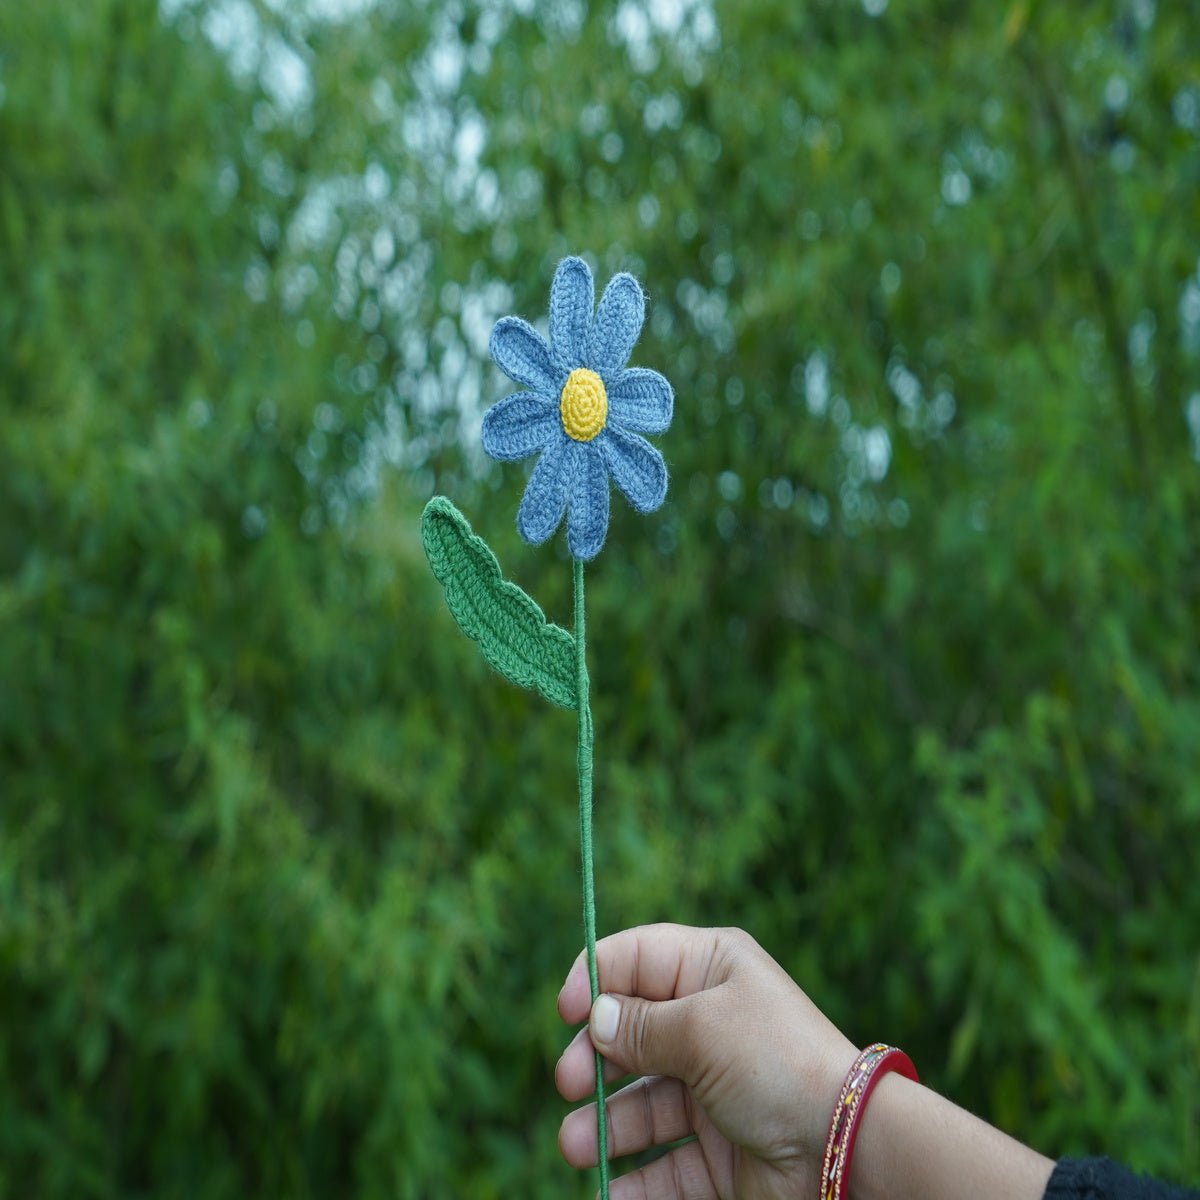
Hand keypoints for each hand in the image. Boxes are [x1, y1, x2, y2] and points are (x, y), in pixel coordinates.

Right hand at [555, 923, 858, 1198]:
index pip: (638, 958)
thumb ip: (639, 1025)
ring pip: (641, 1103)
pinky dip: (637, 1182)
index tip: (564, 1011)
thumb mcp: (700, 1028)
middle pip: (630, 1034)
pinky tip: (612, 1194)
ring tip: (576, 1146)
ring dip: (604, 1124)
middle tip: (569, 1083)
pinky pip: (666, 1164)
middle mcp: (709, 1023)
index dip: (596, 977)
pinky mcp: (719, 1149)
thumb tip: (595, 1018)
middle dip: (594, 1058)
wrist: (846, 1146)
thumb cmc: (773, 1061)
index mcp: (711, 969)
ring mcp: (713, 1089)